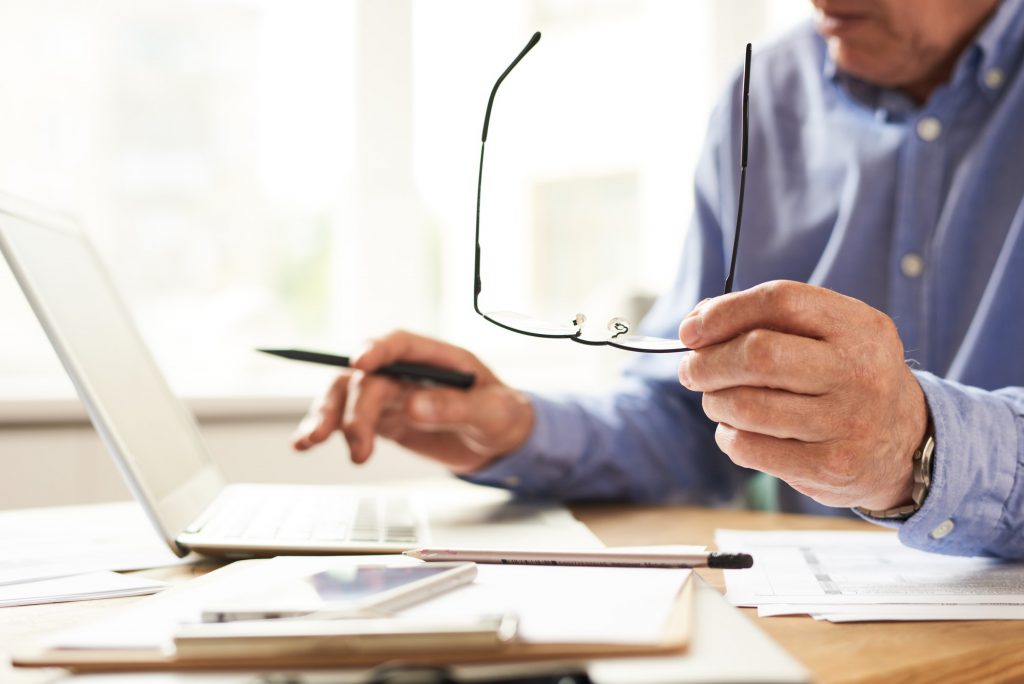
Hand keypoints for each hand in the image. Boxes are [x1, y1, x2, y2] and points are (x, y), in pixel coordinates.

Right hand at [291, 330, 533, 473]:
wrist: (501, 443)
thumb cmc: (503, 415)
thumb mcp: (493, 412)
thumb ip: (456, 408)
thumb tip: (416, 406)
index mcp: (437, 358)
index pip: (400, 344)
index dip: (377, 350)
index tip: (359, 364)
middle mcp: (407, 371)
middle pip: (368, 377)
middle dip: (354, 407)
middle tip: (356, 442)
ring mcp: (391, 395)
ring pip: (347, 395)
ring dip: (327, 415)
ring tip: (313, 442)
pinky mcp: (382, 419)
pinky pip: (346, 419)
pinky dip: (324, 428)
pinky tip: (304, 442)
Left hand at [677, 280, 927, 509]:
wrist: (907, 443)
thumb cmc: (845, 378)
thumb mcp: (831, 335)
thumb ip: (769, 319)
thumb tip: (696, 323)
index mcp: (859, 328)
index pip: (780, 301)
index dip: (724, 313)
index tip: (691, 330)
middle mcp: (859, 372)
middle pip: (758, 355)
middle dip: (708, 362)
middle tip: (693, 370)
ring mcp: (846, 423)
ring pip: (745, 406)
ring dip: (714, 402)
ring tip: (718, 401)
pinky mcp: (828, 467)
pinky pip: (748, 448)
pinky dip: (728, 437)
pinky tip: (738, 431)